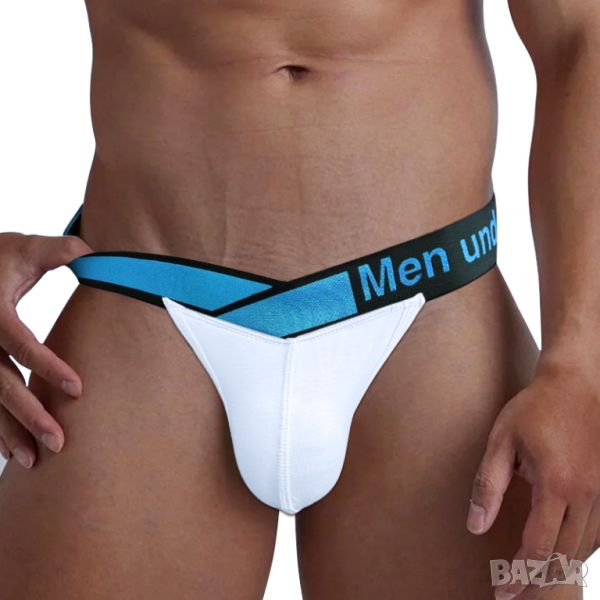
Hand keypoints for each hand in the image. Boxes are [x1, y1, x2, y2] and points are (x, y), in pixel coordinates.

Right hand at [0, 232, 91, 468]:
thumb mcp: (23, 247)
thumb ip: (58, 249)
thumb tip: (92, 252)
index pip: (18, 342)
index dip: (47, 365)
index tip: (77, 388)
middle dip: (27, 414)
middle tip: (58, 442)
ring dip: (6, 432)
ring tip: (32, 461)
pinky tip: (11, 450)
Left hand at [467, 362, 599, 598]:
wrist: (576, 384)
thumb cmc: (534, 409)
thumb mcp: (501, 441)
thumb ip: (488, 485)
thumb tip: (476, 527)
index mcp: (556, 484)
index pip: (538, 546)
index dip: (518, 575)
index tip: (502, 594)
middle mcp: (587, 495)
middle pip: (564, 557)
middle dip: (538, 583)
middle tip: (513, 597)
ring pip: (584, 550)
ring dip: (559, 571)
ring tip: (534, 584)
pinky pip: (597, 534)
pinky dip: (579, 553)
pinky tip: (562, 557)